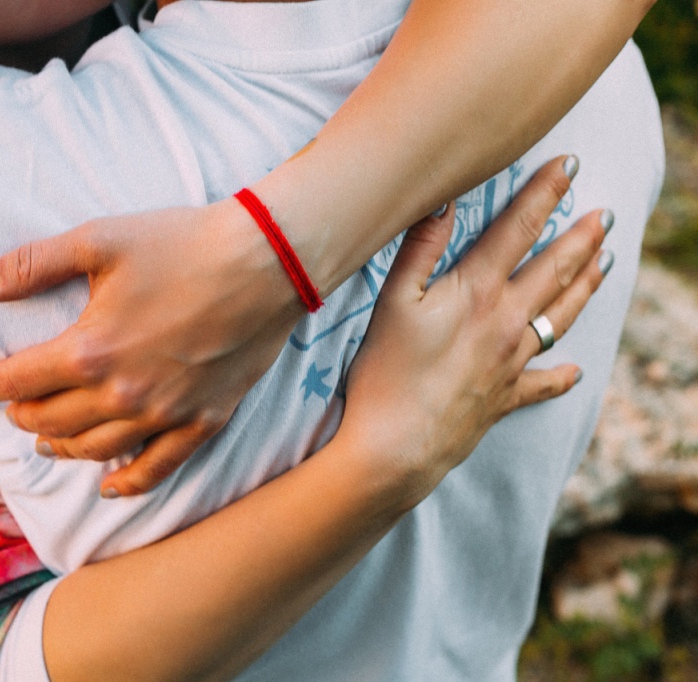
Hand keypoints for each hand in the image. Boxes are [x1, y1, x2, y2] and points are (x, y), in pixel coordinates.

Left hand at [0, 199, 307, 494]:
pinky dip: (127, 482)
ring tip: (46, 440)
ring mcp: (165, 415)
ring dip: (61, 447)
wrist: (267, 260)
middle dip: (23, 414)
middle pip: (51, 420)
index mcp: (89, 350)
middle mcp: (122, 395)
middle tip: (16, 405)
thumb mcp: (99, 240)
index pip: (18, 382)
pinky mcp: (203, 421)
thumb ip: (30, 265)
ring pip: (94, 449)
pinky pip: (157, 468)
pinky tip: (108, 487)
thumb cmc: (182, 243)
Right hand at [337, 156, 609, 505]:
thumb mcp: (393, 301)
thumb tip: (444, 196)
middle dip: (583, 238)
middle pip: (555, 270)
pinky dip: (560, 376)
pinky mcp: (505, 397)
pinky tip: (576, 371)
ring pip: (560, 317)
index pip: (519, 229)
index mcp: (478, 292)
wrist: (396, 445)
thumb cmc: (385, 372)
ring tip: (605, 265)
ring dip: (585, 288)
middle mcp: (506, 322)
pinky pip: (543, 383)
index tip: (569, 165)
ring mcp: (511, 362)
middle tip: (607, 216)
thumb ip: (420, 247)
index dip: (544, 193)